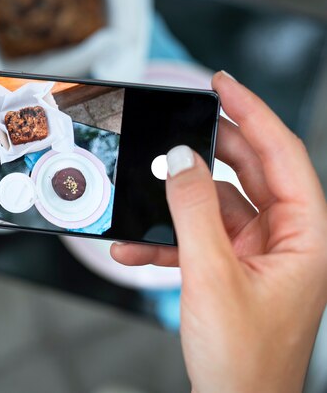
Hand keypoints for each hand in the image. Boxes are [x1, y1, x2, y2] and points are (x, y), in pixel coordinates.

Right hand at [111, 72, 326, 392]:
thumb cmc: (242, 359)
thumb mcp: (211, 275)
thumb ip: (193, 210)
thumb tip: (179, 159)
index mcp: (308, 237)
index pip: (282, 155)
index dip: (251, 113)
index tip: (222, 84)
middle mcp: (289, 239)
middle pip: (251, 172)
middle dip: (209, 152)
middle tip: (178, 126)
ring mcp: (260, 254)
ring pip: (218, 205)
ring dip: (177, 205)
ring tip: (143, 197)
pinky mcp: (233, 268)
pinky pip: (200, 237)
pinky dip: (168, 239)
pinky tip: (135, 247)